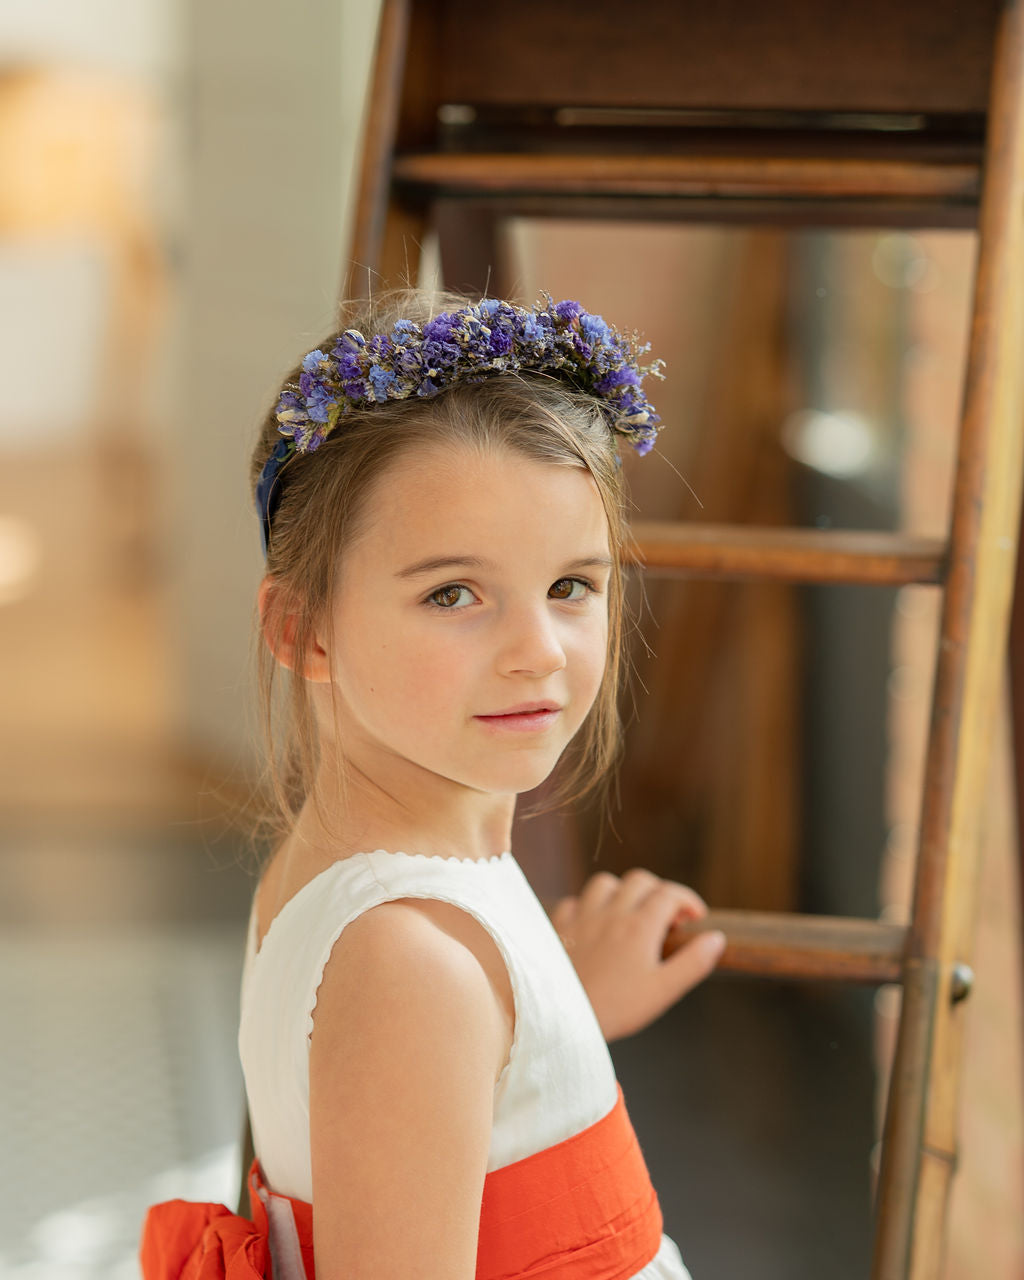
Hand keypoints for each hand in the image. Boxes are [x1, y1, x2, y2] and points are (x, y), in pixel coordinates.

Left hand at [551, 868, 725, 1041]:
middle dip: (659, 891)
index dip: (688, 900)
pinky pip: (574, 901)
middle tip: (667, 917)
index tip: (695, 917)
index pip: (670, 894)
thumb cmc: (615, 1008)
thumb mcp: (663, 990)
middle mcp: (611, 913)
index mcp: (639, 926)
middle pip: (640, 881)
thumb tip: (716, 938)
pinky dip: (588, 906)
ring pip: (605, 883)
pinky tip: (593, 924)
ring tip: (631, 914)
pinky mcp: (559, 927)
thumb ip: (693, 963)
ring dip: (623, 892)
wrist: (561, 1017)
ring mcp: (582, 917)